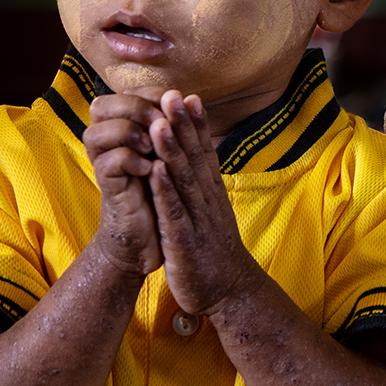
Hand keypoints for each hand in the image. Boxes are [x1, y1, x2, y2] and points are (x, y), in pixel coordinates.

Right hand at [83, 91, 165, 277]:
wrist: (154, 238)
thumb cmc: (163, 193)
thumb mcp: (173, 157)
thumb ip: (177, 130)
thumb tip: (192, 98)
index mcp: (126, 131)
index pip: (125, 94)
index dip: (151, 94)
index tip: (176, 102)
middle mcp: (109, 144)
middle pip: (103, 105)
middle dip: (136, 107)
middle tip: (162, 120)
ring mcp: (105, 165)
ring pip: (98, 132)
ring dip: (130, 132)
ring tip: (153, 144)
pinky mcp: (108, 189)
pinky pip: (109, 164)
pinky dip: (131, 161)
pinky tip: (150, 168)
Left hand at [147, 91, 260, 315]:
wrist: (229, 291)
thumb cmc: (214, 250)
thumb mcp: (211, 213)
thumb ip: (203, 186)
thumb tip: (197, 159)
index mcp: (211, 193)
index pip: (204, 152)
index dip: (195, 124)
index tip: (186, 95)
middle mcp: (207, 200)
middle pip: (193, 158)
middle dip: (182, 126)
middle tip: (172, 94)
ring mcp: (198, 220)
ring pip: (184, 180)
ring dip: (172, 150)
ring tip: (161, 122)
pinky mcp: (185, 242)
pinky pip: (174, 213)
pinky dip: (166, 191)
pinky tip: (156, 171)